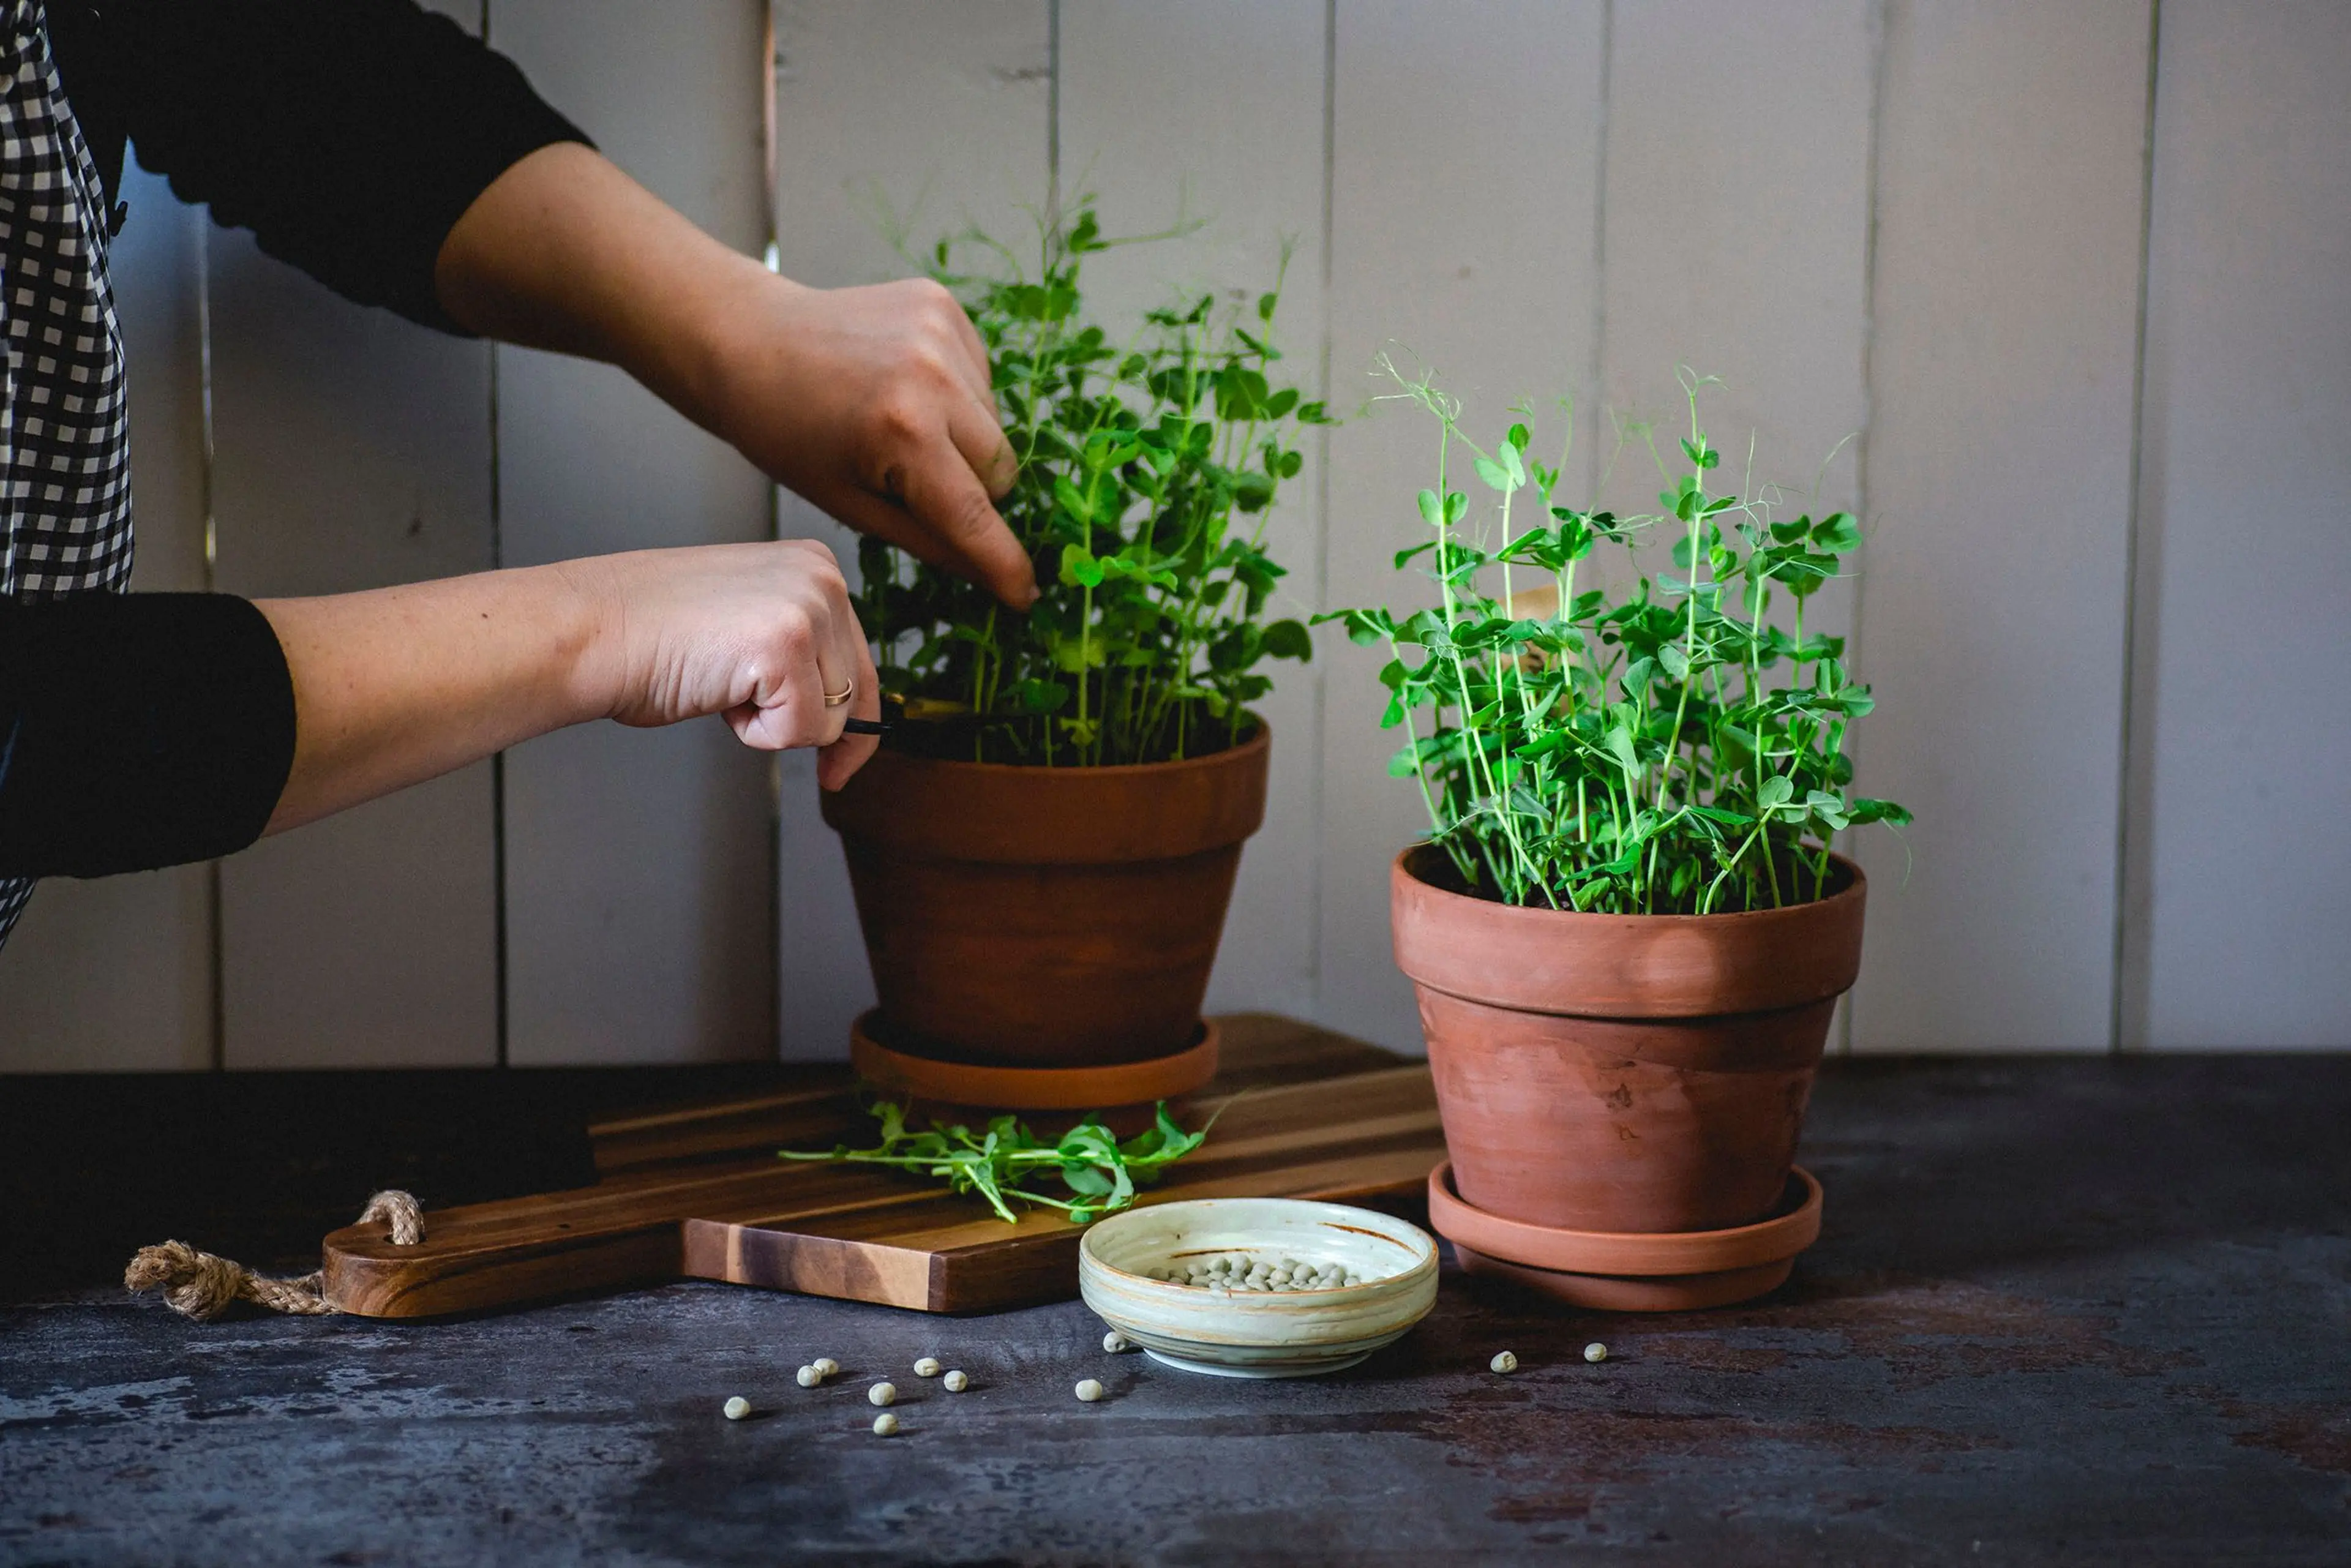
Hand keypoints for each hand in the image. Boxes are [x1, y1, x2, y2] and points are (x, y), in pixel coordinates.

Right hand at [567, 540, 880, 788]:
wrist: (592, 632)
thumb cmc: (652, 635)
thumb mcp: (748, 623)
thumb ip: (800, 647)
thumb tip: (842, 710)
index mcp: (814, 564)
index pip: (861, 661)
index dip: (853, 724)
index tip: (840, 764)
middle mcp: (823, 577)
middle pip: (854, 693)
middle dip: (809, 726)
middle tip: (750, 721)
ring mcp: (809, 608)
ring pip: (831, 718)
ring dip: (773, 722)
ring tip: (720, 682)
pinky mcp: (787, 646)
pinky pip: (801, 731)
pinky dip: (756, 733)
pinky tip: (718, 694)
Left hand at [699, 274, 1036, 608]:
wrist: (747, 342)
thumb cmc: (785, 433)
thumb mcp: (849, 505)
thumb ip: (931, 543)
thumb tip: (996, 578)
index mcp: (904, 431)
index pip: (976, 514)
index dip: (1004, 563)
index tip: (1025, 595)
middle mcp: (934, 374)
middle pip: (1001, 470)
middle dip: (973, 492)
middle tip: (915, 485)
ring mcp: (942, 331)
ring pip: (995, 425)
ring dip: (965, 443)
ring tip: (903, 428)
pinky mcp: (944, 304)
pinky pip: (981, 379)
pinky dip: (957, 399)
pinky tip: (907, 391)